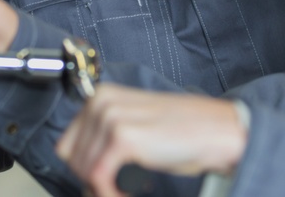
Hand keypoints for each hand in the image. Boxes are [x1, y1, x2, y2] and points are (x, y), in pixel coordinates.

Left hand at [55, 85, 247, 196]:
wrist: (215, 131)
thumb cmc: (182, 130)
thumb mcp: (134, 126)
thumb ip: (105, 140)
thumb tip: (85, 173)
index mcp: (101, 96)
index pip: (69, 144)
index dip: (85, 167)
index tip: (102, 180)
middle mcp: (101, 102)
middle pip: (73, 158)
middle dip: (92, 179)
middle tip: (117, 186)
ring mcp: (110, 118)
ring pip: (84, 170)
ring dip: (103, 188)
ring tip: (126, 188)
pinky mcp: (122, 137)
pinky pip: (98, 178)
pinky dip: (109, 193)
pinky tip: (129, 192)